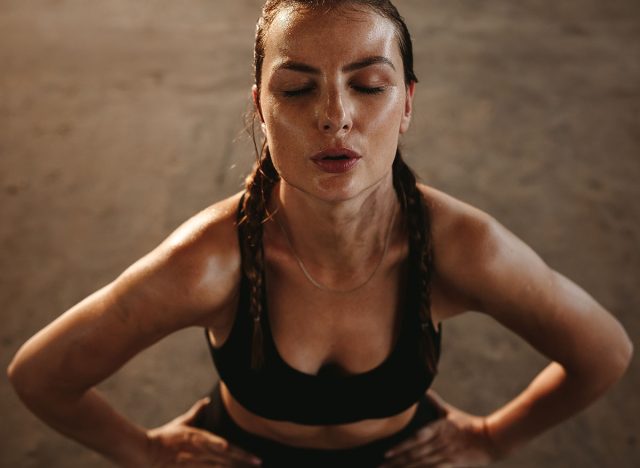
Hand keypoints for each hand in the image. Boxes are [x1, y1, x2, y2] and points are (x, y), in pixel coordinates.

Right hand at [144, 397, 261, 466]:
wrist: (145, 451)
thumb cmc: (165, 437)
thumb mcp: (182, 423)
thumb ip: (196, 412)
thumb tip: (206, 401)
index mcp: (201, 438)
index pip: (227, 446)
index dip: (242, 453)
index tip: (256, 457)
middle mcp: (200, 451)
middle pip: (227, 458)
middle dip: (243, 461)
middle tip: (259, 463)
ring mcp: (194, 464)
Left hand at [380, 391, 498, 467]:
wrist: (491, 438)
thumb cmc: (467, 423)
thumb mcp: (448, 411)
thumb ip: (434, 401)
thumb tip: (422, 388)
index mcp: (438, 429)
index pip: (416, 439)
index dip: (401, 447)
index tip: (386, 452)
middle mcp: (440, 444)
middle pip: (415, 455)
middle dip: (396, 462)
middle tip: (380, 467)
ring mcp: (446, 456)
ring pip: (422, 466)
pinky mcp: (453, 466)